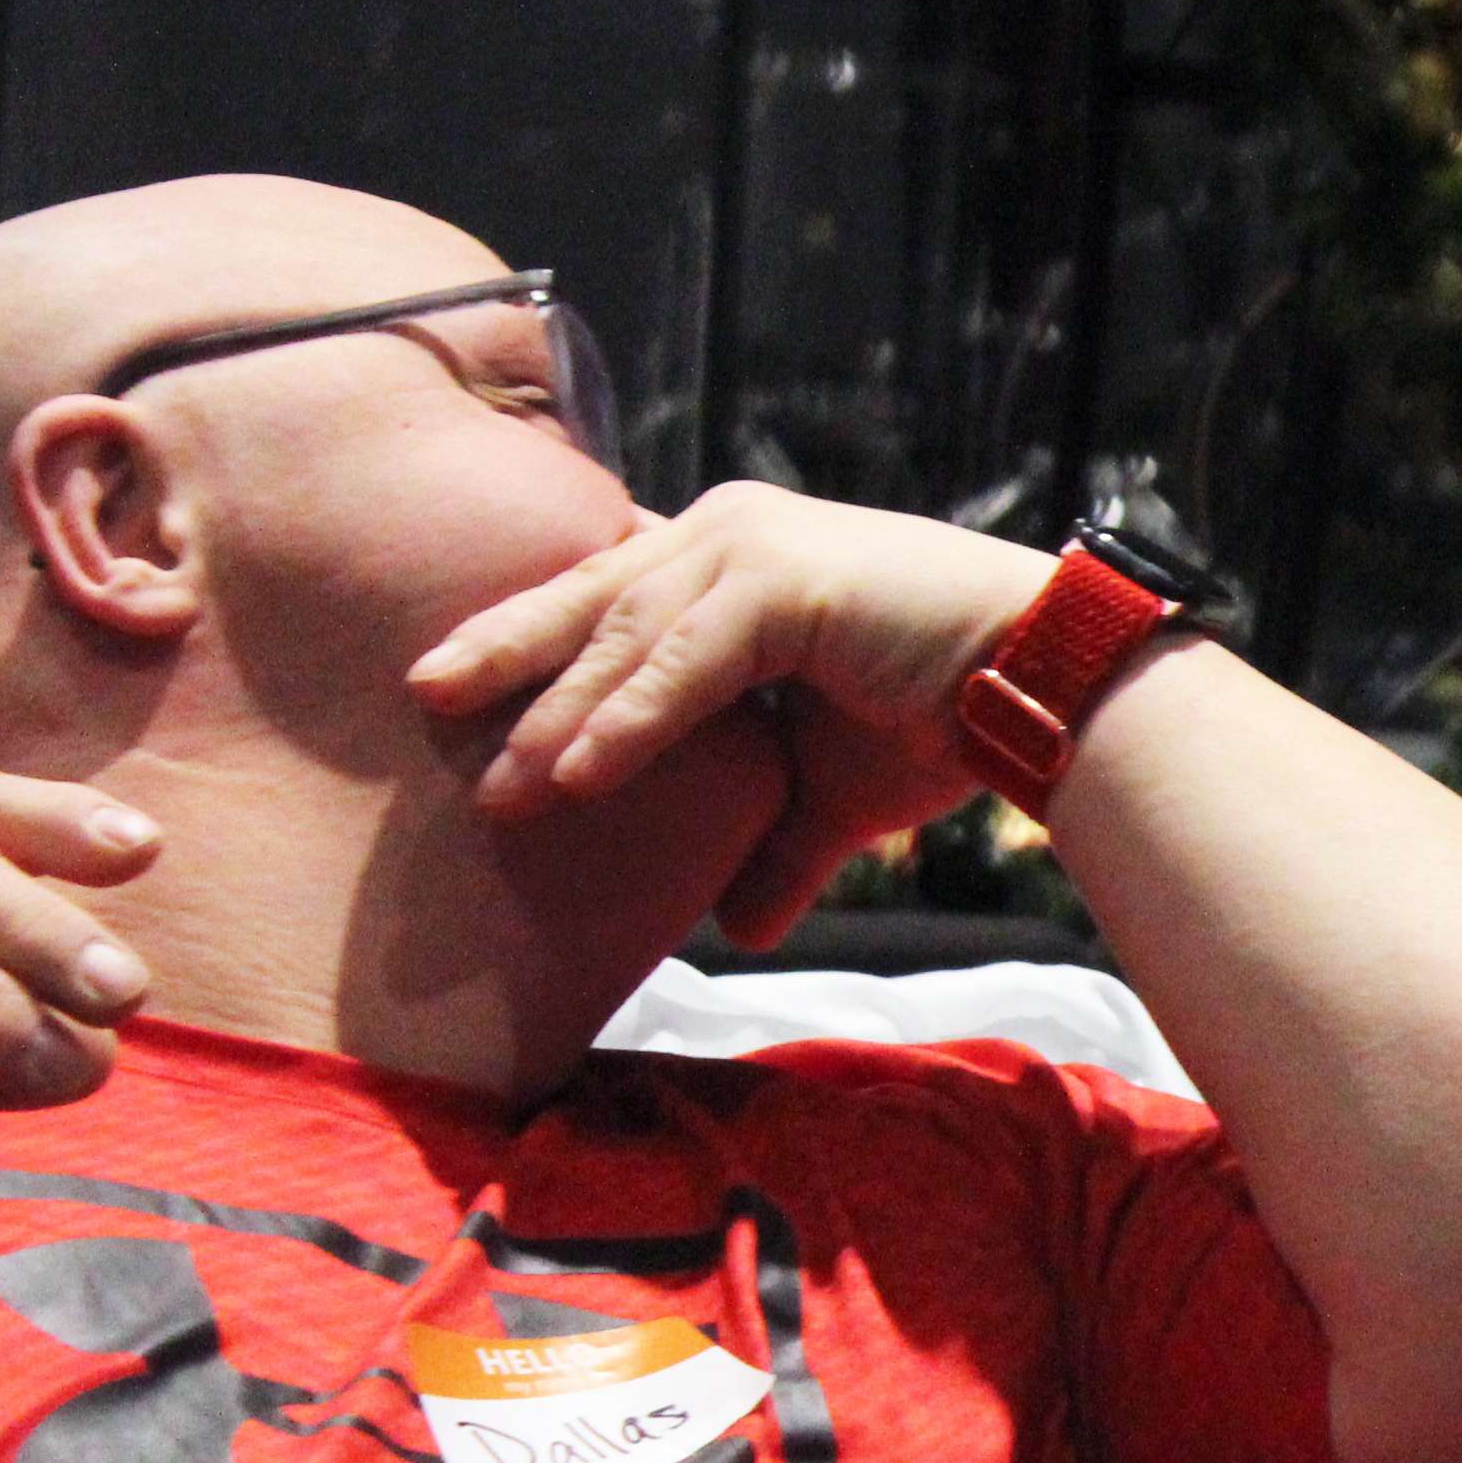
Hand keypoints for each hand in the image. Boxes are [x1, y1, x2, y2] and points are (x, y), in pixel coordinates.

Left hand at [407, 482, 1053, 945]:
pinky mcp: (787, 578)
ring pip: (626, 634)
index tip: (453, 692)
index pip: (606, 596)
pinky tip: (579, 775)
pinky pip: (685, 659)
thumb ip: (770, 847)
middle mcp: (730, 532)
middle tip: (425, 698)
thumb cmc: (937, 720)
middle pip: (590, 597)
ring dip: (557, 715)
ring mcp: (755, 545)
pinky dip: (630, 718)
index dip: (530, 641)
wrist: (1036, 689)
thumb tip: (740, 929)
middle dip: (505, 652)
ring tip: (500, 787)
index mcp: (731, 562)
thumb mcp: (824, 794)